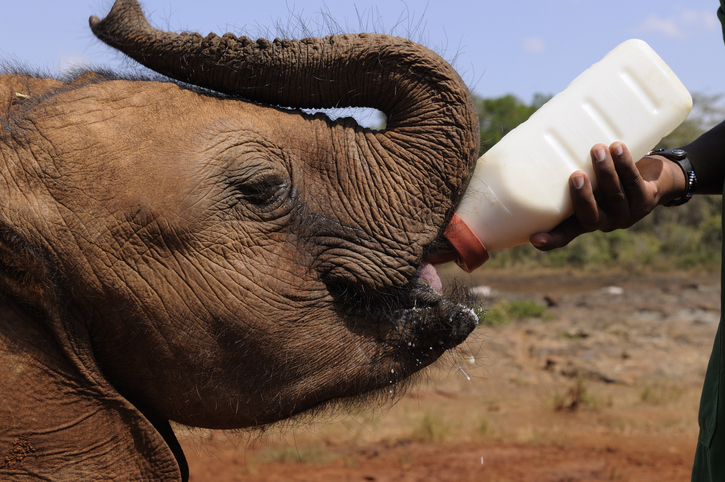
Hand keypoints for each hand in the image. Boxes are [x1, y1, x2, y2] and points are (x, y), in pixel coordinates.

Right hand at [530, 141, 685, 250]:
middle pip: (591, 216)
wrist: (653, 179)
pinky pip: (634, 183)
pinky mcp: (646, 200)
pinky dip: (625, 164)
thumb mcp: (590, 182)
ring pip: (615, 195)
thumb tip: (539, 144)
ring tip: (598, 149)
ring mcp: (626, 214)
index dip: (550, 239)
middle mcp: (604, 222)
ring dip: (606, 172)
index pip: (564, 235)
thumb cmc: (608, 178)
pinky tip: (618, 148)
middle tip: (576, 176)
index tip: (535, 238)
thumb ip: (571, 176)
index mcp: (584, 220)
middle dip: (584, 197)